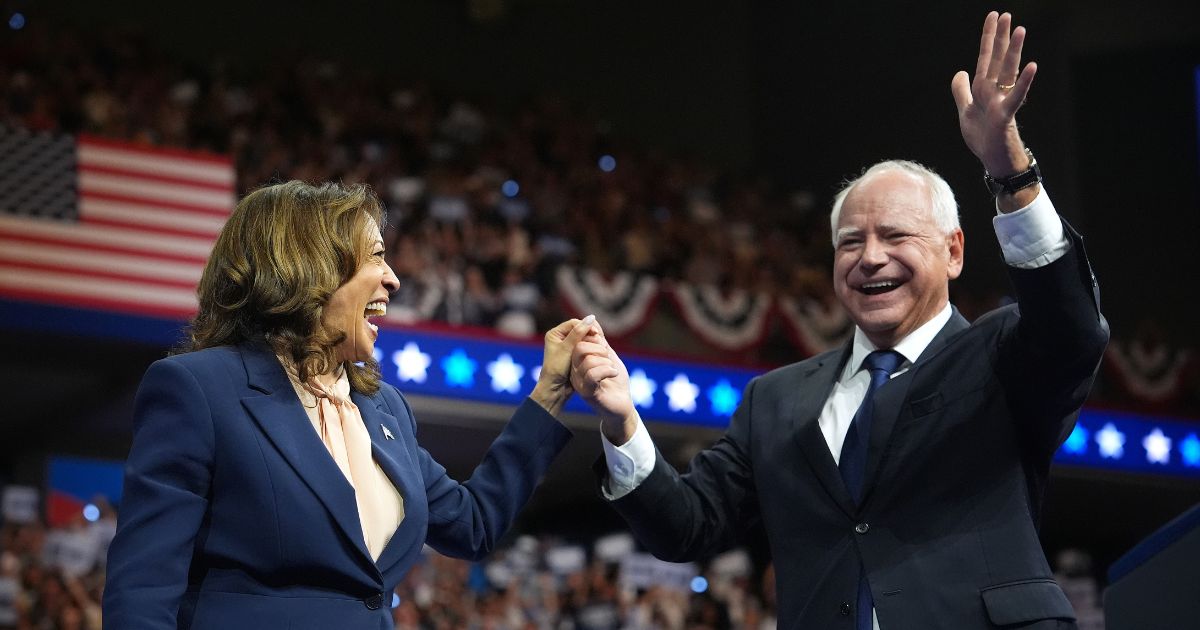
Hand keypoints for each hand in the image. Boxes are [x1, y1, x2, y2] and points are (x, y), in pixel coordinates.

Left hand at [529, 315, 595, 415]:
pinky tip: (598, 351)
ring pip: (583, 338)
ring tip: (600, 346)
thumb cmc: (557, 369)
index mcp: (555, 334)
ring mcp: (567, 347)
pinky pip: (585, 347)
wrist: (555, 389)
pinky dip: (591, 347)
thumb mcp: (567, 349)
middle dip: (590, 333)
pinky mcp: (574, 355)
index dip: (586, 326)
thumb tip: (591, 317)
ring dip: (592, 340)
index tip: (596, 333)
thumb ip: (578, 333)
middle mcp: (560, 338)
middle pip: (579, 329)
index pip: (574, 323)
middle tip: (600, 339)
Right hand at [570, 321, 637, 444]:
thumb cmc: (616, 382)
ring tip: (612, 368)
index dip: (592, 335)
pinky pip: (593, 374)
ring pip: (588, 360)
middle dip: (599, 347)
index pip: (579, 340)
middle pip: (580, 347)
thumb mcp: (609, 356)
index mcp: (578, 362)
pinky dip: (607, 370)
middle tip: (608, 356)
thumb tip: (593, 320)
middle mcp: (575, 372)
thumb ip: (601, 341)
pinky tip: (614, 373)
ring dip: (606, 361)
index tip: (604, 341)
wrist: (623, 405)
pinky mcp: (587, 393)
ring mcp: (580, 382)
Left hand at [951, 11, 1038, 206]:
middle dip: (1001, 37)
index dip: (988, 37)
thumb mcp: (965, 111)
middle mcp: (994, 91)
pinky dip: (1024, 82)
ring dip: (1014, 51)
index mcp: (983, 88)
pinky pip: (1016, 96)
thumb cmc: (983, 136)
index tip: (993, 16)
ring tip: (1020, 30)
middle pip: (998, 59)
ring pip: (1008, 72)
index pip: (985, 57)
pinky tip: (1033, 65)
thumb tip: (960, 72)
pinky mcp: (1006, 115)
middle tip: (1006, 14)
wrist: (992, 159)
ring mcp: (1001, 101)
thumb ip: (961, 91)